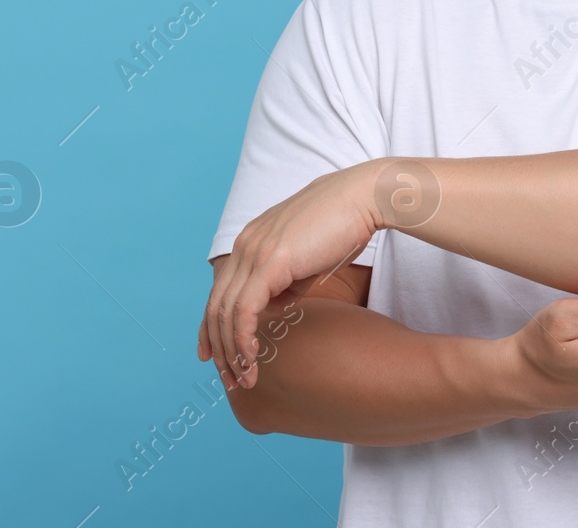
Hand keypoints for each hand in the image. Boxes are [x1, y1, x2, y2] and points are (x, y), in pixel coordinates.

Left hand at [197, 160, 384, 388]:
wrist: (365, 198)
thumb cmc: (347, 225)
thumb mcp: (310, 258)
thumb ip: (288, 280)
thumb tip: (278, 303)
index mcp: (251, 241)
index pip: (221, 291)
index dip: (212, 327)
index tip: (214, 356)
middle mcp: (245, 245)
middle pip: (216, 306)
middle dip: (220, 349)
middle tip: (231, 380)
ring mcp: (254, 252)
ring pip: (225, 312)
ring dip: (232, 351)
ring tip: (245, 379)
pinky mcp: (269, 262)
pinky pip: (244, 310)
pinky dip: (244, 338)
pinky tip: (252, 358)